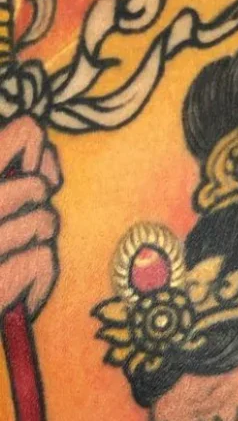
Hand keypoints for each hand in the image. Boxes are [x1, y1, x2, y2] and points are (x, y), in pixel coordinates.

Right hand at [0, 117, 60, 318]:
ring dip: (37, 242)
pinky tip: (16, 289)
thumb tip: (44, 151)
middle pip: (38, 185)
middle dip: (38, 206)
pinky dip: (38, 277)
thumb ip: (16, 167)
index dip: (41, 154)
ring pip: (45, 220)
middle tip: (20, 227)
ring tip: (8, 258)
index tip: (39, 178)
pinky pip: (43, 257)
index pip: (25, 131)